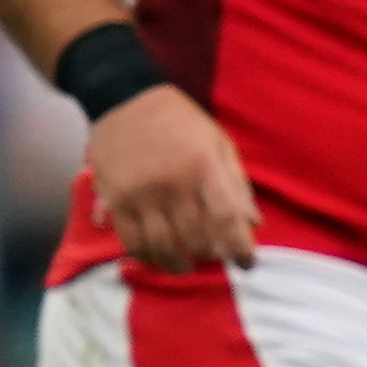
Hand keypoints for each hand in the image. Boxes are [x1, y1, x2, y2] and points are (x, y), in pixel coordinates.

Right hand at [86, 87, 254, 271]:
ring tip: (187, 268)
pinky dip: (145, 255)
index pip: (226, 218)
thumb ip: (237, 184)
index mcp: (203, 167)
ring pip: (161, 245)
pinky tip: (157, 259)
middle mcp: (172, 184)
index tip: (248, 264)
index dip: (240, 247)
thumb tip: (253, 223)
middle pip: (195, 236)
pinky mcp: (113, 198)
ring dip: (177, 264)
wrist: (124, 98)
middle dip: (210, 255)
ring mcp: (140, 193)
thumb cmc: (180, 121)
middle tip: (216, 260)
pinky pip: (130, 239)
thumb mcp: (219, 142)